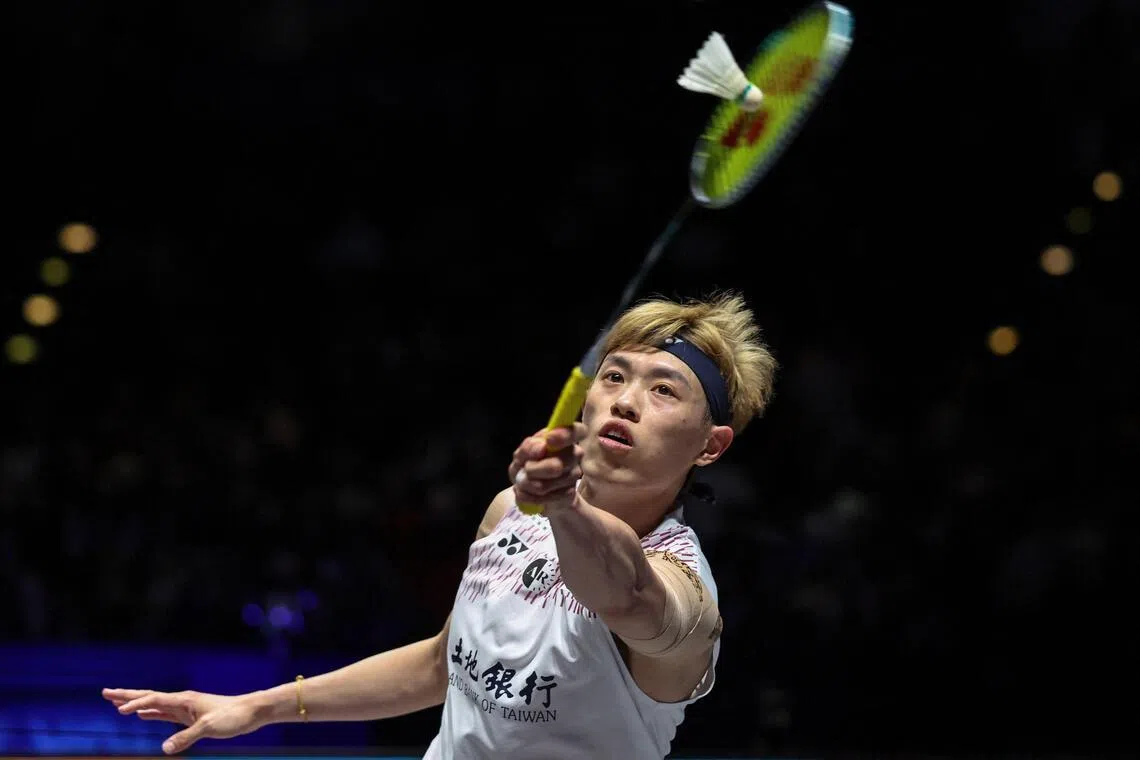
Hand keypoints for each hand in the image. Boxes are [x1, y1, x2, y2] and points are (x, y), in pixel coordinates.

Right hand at [102, 687, 262, 754]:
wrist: (251, 712)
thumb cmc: (232, 716)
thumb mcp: (209, 728)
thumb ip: (186, 738)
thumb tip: (164, 749)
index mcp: (184, 700)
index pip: (153, 699)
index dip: (135, 704)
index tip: (118, 710)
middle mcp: (182, 701)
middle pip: (149, 696)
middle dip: (127, 696)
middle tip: (105, 692)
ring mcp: (185, 708)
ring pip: (154, 704)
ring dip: (136, 703)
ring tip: (117, 703)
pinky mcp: (190, 716)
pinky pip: (164, 713)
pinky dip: (151, 713)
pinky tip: (143, 715)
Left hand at [509, 423, 586, 512]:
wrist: (536, 491)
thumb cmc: (530, 464)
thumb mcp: (521, 455)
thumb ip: (528, 448)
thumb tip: (540, 447)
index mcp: (565, 438)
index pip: (578, 431)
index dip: (565, 435)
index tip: (549, 440)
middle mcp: (575, 454)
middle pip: (557, 465)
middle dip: (534, 470)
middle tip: (526, 468)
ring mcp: (574, 475)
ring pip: (547, 485)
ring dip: (528, 485)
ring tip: (523, 482)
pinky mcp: (569, 493)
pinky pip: (544, 497)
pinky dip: (529, 496)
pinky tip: (527, 493)